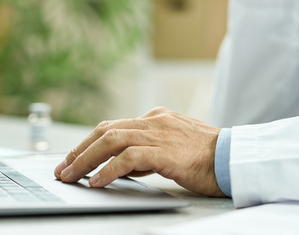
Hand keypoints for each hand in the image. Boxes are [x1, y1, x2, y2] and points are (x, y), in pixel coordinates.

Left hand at [54, 107, 224, 196]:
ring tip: (72, 176)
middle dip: (80, 150)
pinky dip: (109, 170)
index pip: (114, 126)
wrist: (235, 159)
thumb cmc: (208, 158)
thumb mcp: (174, 150)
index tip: (73, 159)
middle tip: (63, 168)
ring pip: (112, 140)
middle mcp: (155, 121)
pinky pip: (129, 158)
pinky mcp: (166, 152)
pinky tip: (98, 181)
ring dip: (86, 159)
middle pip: (106, 130)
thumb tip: (122, 166)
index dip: (89, 142)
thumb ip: (149, 152)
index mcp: (157, 118)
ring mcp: (160, 134)